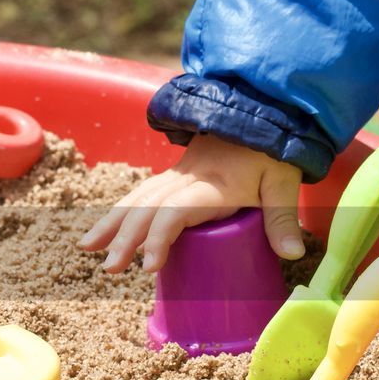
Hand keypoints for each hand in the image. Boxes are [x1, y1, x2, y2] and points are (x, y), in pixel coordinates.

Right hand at [79, 134, 304, 272]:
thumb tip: (293, 255)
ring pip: (134, 198)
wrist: (257, 111)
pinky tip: (102, 229)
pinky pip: (138, 194)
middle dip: (123, 238)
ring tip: (85, 247)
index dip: (159, 238)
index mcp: (209, 184)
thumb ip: (282, 218)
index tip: (149, 266)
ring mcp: (173, 176)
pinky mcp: (171, 177)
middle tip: (108, 268)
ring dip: (110, 224)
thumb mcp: (283, 182)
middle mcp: (184, 179)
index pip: (175, 212)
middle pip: (145, 208)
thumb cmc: (271, 151)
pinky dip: (116, 212)